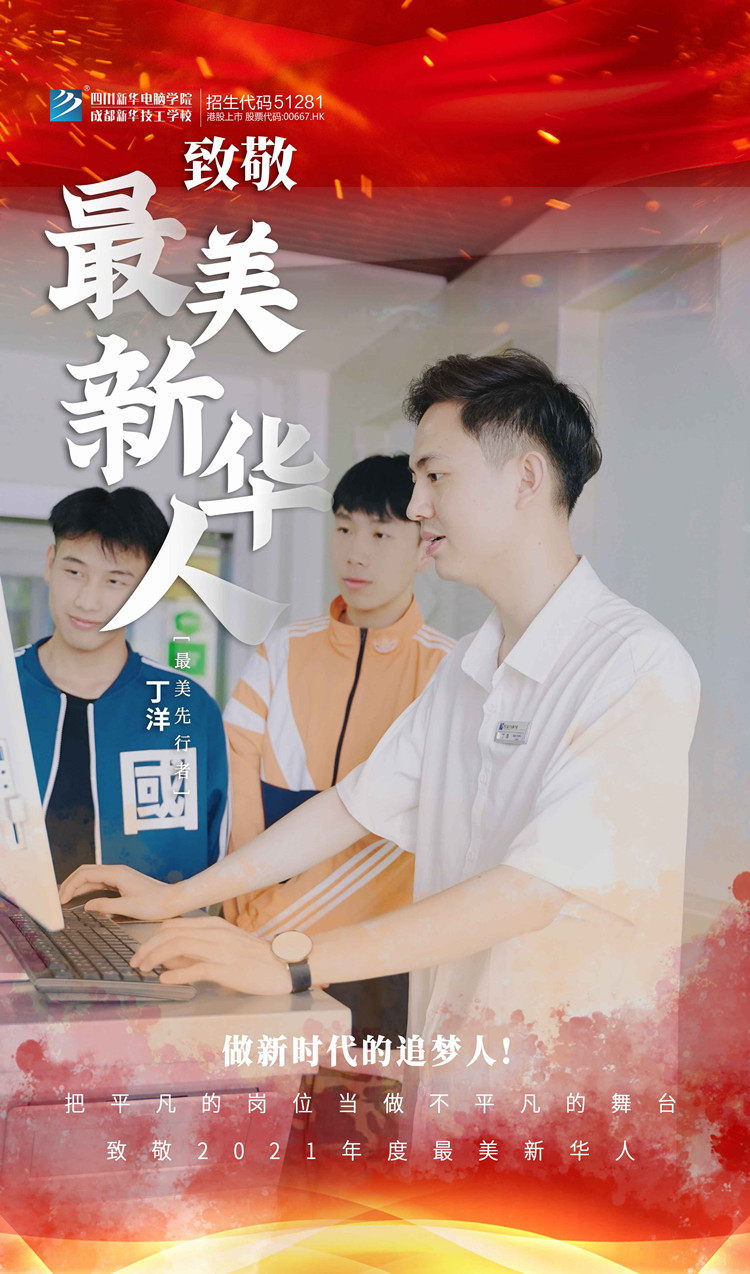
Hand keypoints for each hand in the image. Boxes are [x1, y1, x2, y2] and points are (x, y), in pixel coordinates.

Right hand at [59, 864, 179, 920]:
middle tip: (59, 899)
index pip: (85, 874)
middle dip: (70, 884)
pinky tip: (82, 898)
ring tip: (66, 899)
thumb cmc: (156, 903)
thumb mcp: (129, 907)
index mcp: (117, 874)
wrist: (174, 900)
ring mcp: (119, 876)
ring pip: (92, 877)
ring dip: (78, 886)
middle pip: (86, 872)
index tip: (62, 900)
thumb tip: (87, 906)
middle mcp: (117, 871)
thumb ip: (105, 905)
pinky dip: (87, 889)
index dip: (70, 886)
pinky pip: (99, 882)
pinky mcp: (122, 882)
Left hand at [130, 915, 293, 994]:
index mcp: (213, 925)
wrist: (285, 965)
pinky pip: (195, 968)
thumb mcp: (225, 946)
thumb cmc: (255, 958)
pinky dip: (176, 974)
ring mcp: (221, 949)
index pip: (172, 925)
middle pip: (170, 934)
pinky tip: (165, 980)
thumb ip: (198, 950)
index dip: (151, 939)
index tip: (141, 953)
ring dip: (155, 958)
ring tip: (145, 970)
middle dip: (147, 948)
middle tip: (136, 963)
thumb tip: (169, 960)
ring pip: (177, 946)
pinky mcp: (227, 969)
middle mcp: (215, 933)